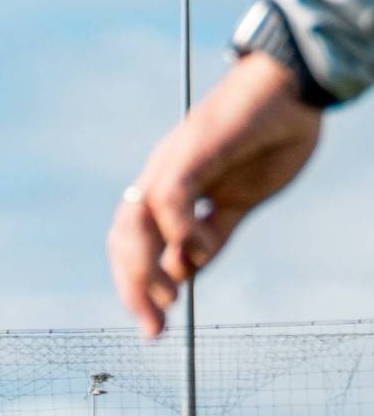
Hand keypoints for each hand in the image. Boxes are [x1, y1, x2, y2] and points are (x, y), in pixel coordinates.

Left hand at [109, 52, 324, 333]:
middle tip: (155, 328)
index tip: (158, 321)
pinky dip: (177, 231)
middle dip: (133, 289)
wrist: (292, 88)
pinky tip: (196, 253)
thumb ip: (213, 235)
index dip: (138, 285)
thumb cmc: (271, 138)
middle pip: (123, 240)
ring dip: (144, 269)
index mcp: (168, 191)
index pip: (132, 245)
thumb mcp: (240, 203)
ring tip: (167, 302)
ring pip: (134, 223)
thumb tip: (185, 274)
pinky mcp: (193, 150)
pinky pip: (170, 198)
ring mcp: (172, 163)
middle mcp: (160, 178)